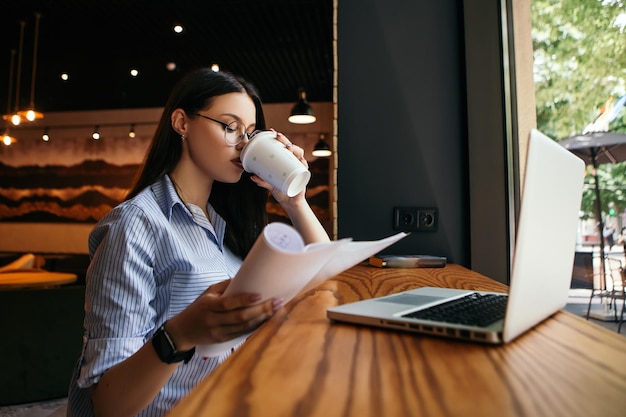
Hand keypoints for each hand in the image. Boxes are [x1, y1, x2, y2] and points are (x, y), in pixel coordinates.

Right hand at [166, 280, 283, 350]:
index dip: (245, 300)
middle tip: (277, 302)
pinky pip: (242, 334)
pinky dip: (255, 327)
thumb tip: (247, 277)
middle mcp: (213, 320)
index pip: (228, 303)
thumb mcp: (208, 293)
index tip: (260, 295)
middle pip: (240, 317)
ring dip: (262, 319)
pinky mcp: (222, 340)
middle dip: (261, 310)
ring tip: (276, 310)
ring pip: (244, 327)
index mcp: (208, 305)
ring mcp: (218, 332)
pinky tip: (266, 320)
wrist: (182, 331)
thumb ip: (226, 286)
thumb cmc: (198, 308)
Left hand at [250, 131, 307, 203]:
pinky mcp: (303, 176)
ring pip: (299, 155)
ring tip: (288, 148)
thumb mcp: (270, 185)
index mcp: (286, 162)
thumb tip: (252, 176)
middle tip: (278, 137)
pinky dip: (303, 163)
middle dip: (286, 140)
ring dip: (294, 149)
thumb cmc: (281, 191)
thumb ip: (262, 181)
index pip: (284, 147)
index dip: (280, 138)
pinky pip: (304, 168)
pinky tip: (300, 160)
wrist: (289, 203)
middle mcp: (294, 163)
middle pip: (292, 148)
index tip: (272, 132)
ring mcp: (299, 168)